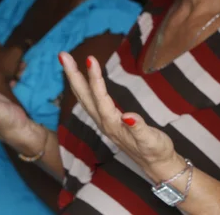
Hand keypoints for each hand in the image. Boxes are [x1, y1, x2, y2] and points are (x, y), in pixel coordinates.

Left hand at [59, 53, 179, 176]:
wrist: (157, 164)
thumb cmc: (156, 151)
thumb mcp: (151, 140)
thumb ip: (139, 129)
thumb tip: (129, 117)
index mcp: (113, 124)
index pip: (100, 97)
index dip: (94, 78)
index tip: (90, 58)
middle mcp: (104, 123)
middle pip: (83, 96)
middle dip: (73, 75)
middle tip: (63, 55)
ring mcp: (104, 122)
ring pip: (84, 98)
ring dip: (75, 79)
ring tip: (67, 62)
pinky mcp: (108, 122)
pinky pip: (91, 101)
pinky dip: (84, 88)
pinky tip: (83, 81)